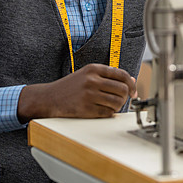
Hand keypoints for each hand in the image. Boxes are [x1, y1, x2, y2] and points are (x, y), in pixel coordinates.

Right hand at [17, 63, 136, 122]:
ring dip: (118, 106)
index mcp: (93, 69)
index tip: (133, 91)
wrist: (49, 98)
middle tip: (121, 100)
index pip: (121, 74)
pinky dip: (109, 113)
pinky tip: (103, 110)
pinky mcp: (86, 109)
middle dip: (125, 97)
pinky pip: (108, 113)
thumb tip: (132, 80)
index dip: (131, 84)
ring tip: (111, 106)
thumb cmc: (70, 87)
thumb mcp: (87, 75)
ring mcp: (89, 95)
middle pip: (122, 89)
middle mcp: (92, 80)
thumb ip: (108, 76)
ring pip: (117, 102)